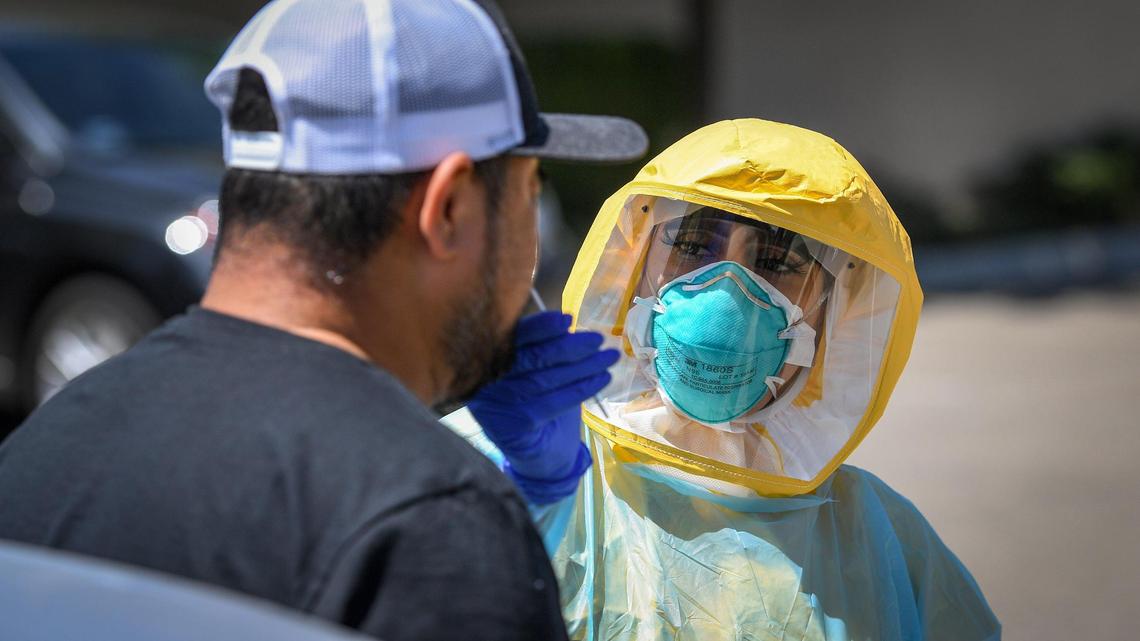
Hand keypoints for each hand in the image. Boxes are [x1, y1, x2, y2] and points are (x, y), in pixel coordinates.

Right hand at [467, 311, 618, 503]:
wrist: (541, 457)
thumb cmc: (541, 406)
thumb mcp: (539, 373)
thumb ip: (544, 350)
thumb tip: (567, 324)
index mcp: (486, 361)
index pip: (513, 338)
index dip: (540, 327)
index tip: (567, 320)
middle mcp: (484, 382)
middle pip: (529, 358)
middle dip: (568, 346)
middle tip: (598, 340)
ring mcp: (495, 406)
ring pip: (544, 379)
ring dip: (582, 366)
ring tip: (609, 357)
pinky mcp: (512, 427)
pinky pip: (552, 402)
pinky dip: (581, 388)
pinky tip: (602, 379)